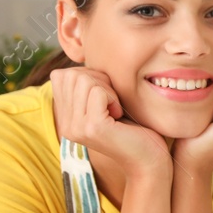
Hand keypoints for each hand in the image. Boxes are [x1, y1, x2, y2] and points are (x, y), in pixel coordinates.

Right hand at [50, 67, 170, 178]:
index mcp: (66, 118)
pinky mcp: (92, 128)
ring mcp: (76, 127)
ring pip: (84, 80)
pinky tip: (120, 115)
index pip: (62, 75)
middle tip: (114, 102)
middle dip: (98, 79)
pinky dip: (113, 97)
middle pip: (72, 75)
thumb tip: (81, 52)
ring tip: (117, 109)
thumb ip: (90, 85)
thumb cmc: (134, 127)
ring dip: (107, 88)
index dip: (89, 76)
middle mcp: (65, 124)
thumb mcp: (107, 102)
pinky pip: (98, 91)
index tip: (107, 97)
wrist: (150, 160)